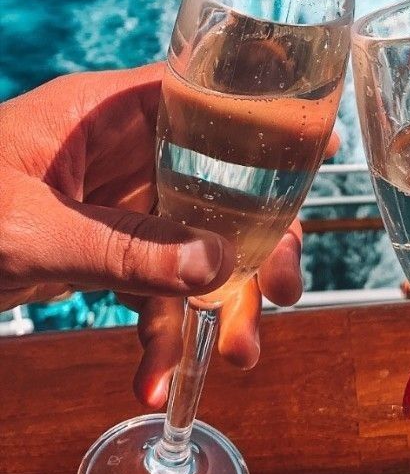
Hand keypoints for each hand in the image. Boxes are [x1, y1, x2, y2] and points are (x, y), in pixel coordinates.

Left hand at [0, 65, 336, 404]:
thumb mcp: (35, 231)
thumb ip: (128, 248)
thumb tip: (217, 267)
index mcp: (103, 111)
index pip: (199, 94)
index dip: (258, 118)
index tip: (310, 152)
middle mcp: (117, 150)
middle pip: (211, 179)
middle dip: (250, 240)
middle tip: (279, 294)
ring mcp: (109, 202)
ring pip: (188, 240)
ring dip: (211, 301)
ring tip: (231, 358)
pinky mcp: (94, 249)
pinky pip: (148, 283)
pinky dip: (157, 331)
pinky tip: (155, 380)